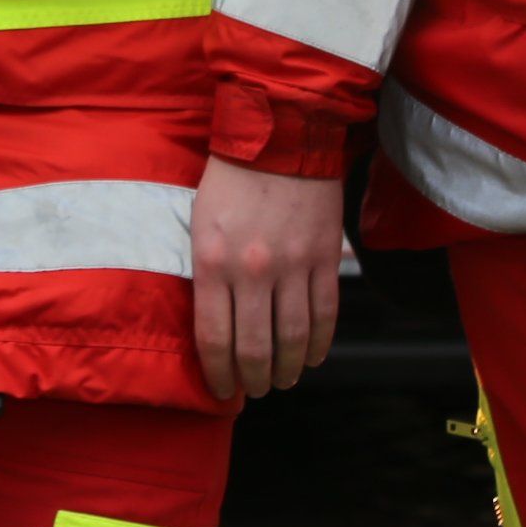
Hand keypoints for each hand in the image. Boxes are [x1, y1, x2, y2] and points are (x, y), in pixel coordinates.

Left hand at [190, 156, 340, 400]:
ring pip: (294, 338)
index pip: (214, 338)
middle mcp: (252, 270)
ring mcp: (293, 266)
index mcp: (212, 262)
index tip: (222, 391)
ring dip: (289, 369)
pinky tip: (313, 357)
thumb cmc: (230, 180)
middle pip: (255, 348)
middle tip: (256, 389)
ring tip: (284, 379)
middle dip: (255, 379)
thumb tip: (214, 324)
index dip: (219, 375)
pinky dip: (320, 345)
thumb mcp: (199, 224)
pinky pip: (326, 315)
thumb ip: (206, 273)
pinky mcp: (325, 258)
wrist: (279, 136)